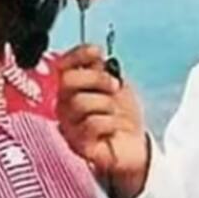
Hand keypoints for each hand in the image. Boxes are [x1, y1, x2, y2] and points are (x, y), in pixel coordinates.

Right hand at [56, 44, 149, 197]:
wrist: (135, 144)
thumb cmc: (122, 114)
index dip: (78, 55)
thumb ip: (102, 69)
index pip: (63, 64)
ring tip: (115, 112)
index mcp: (72, 87)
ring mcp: (68, 125)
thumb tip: (95, 53)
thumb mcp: (116, 85)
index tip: (98, 52)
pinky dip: (109, 122)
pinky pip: (90, 124)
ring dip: (106, 103)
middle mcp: (64, 104)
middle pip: (67, 80)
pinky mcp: (77, 145)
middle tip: (114, 85)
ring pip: (79, 102)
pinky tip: (114, 127)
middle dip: (96, 78)